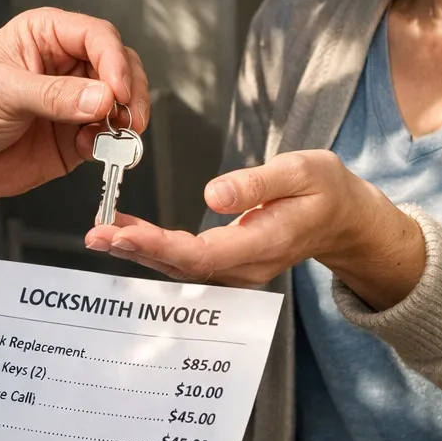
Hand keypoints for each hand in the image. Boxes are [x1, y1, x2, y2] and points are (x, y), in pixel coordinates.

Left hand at [0, 8, 148, 204]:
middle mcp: (64, 65)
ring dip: (124, 120)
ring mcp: (71, 102)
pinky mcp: (72, 137)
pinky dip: (109, 144)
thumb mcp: (0, 91)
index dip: (113, 61)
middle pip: (119, 66)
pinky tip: (91, 149)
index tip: (115, 91)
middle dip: (128, 91)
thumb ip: (53, 95)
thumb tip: (101, 98)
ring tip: (111, 136)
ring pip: (120, 102)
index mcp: (44, 35)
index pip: (97, 36)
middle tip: (125, 118)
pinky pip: (106, 137)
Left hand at [83, 150, 423, 306]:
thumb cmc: (326, 189)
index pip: (203, 254)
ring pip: (179, 268)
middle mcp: (247, 267)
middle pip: (182, 266)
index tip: (123, 231)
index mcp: (266, 243)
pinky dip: (153, 248)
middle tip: (96, 234)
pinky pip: (185, 261)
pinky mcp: (230, 264)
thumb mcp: (303, 170)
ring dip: (138, 252)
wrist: (345, 219)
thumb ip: (258, 183)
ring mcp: (238, 271)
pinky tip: (128, 234)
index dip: (158, 246)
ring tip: (100, 235)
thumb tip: (213, 194)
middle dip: (136, 250)